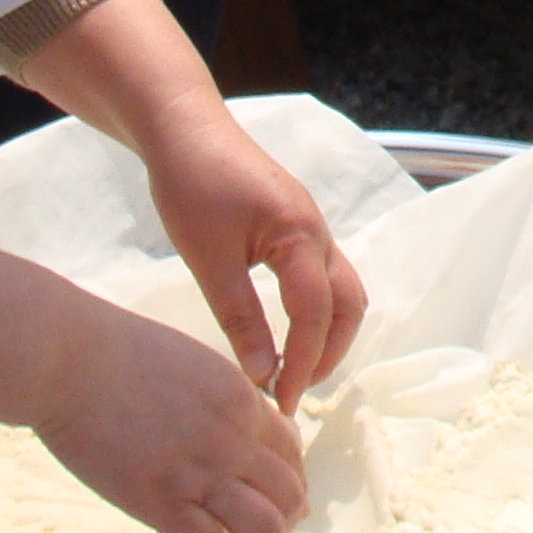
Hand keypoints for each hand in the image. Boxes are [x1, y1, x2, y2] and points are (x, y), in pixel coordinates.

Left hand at [8, 0, 367, 409]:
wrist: (183, 127)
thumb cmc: (190, 187)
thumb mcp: (209, 260)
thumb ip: (240, 319)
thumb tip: (263, 375)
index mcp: (299, 236)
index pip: (315, 315)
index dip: (303, 364)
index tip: (282, 404)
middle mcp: (317, 231)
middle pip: (349, 304)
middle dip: (330, 354)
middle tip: (294, 393)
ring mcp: (309, 226)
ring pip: (340, 290)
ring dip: (326, 333)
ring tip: (294, 369)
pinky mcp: (294, 225)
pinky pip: (322, 275)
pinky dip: (314, 311)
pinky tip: (285, 329)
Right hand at [29, 288, 309, 532]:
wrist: (67, 359)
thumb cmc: (118, 354)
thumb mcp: (194, 365)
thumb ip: (224, 400)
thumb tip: (242, 432)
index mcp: (242, 399)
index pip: (292, 453)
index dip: (289, 481)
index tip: (273, 496)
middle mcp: (232, 437)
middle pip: (290, 495)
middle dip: (286, 521)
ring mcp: (198, 471)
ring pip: (266, 529)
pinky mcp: (158, 501)